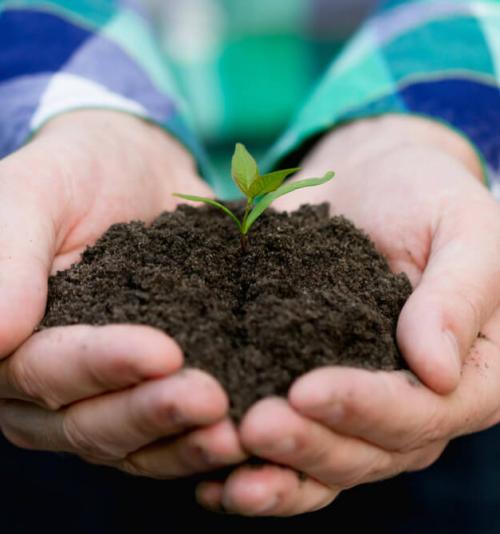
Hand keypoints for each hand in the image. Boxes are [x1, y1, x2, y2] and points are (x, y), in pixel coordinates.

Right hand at [0, 110, 244, 476]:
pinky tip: (243, 433)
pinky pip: (170, 433)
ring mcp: (105, 394)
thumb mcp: (36, 194)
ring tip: (233, 433)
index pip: (45, 370)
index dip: (101, 366)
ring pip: (132, 443)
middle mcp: (51, 384)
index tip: (162, 352)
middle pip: (90, 423)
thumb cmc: (78, 174)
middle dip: (151, 411)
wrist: (136, 173)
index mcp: (12, 341)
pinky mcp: (153, 392)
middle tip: (210, 399)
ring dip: (182, 443)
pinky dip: (202, 439)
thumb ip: (8, 257)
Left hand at [196, 115, 499, 513]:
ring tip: (224, 467)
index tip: (309, 390)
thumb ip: (459, 297)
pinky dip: (256, 462)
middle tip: (254, 427)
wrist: (372, 183)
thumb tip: (439, 373)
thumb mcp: (464, 230)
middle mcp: (416, 403)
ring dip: (276, 471)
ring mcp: (361, 402)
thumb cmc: (426, 196)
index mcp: (469, 374)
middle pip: (369, 450)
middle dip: (310, 444)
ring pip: (326, 460)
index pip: (425, 411)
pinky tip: (211, 471)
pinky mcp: (313, 387)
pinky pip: (293, 438)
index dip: (368, 408)